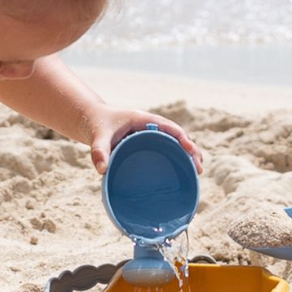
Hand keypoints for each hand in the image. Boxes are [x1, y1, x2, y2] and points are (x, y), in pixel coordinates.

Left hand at [87, 106, 203, 175]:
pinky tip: (182, 172)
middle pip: (178, 137)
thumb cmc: (98, 125)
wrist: (92, 120)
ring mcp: (151, 135)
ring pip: (175, 144)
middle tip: (199, 168)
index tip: (191, 151)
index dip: (182, 139)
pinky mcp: (148, 144)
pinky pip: (167, 150)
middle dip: (191, 150)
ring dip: (187, 156)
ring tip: (196, 172)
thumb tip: (102, 170)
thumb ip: (98, 151)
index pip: (170, 128)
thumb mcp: (98, 136)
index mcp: (144, 120)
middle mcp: (152, 126)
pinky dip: (177, 159)